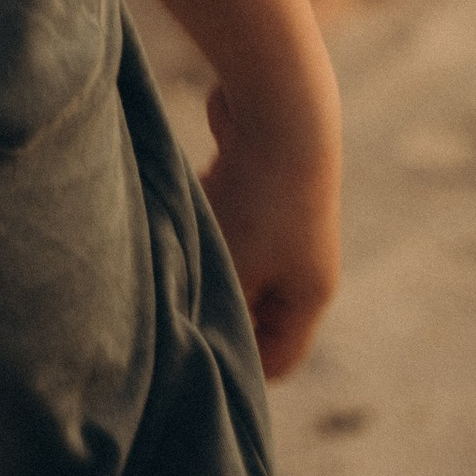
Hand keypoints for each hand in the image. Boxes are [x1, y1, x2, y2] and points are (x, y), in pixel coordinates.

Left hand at [198, 79, 341, 378]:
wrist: (277, 109)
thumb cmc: (256, 199)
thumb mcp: (232, 268)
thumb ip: (214, 309)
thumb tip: (185, 336)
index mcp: (307, 295)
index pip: (277, 358)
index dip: (239, 367)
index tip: (192, 360)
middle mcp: (302, 262)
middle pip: (252, 309)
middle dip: (211, 305)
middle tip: (167, 308)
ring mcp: (282, 222)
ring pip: (233, 260)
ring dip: (202, 258)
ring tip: (174, 251)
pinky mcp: (257, 184)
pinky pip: (223, 218)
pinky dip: (202, 218)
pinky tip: (183, 204)